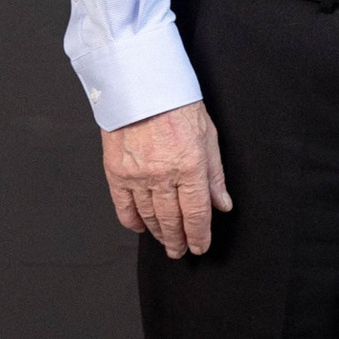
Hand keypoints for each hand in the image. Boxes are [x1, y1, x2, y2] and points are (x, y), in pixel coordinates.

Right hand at [101, 100, 231, 258]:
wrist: (141, 86)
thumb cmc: (178, 105)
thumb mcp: (208, 136)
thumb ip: (215, 175)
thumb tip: (222, 205)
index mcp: (190, 166)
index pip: (196, 214)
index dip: (199, 236)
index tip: (200, 247)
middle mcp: (163, 175)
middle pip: (172, 220)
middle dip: (178, 240)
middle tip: (181, 252)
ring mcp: (137, 176)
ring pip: (149, 217)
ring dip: (158, 234)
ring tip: (166, 242)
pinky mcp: (116, 172)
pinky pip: (124, 206)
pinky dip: (133, 221)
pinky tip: (141, 228)